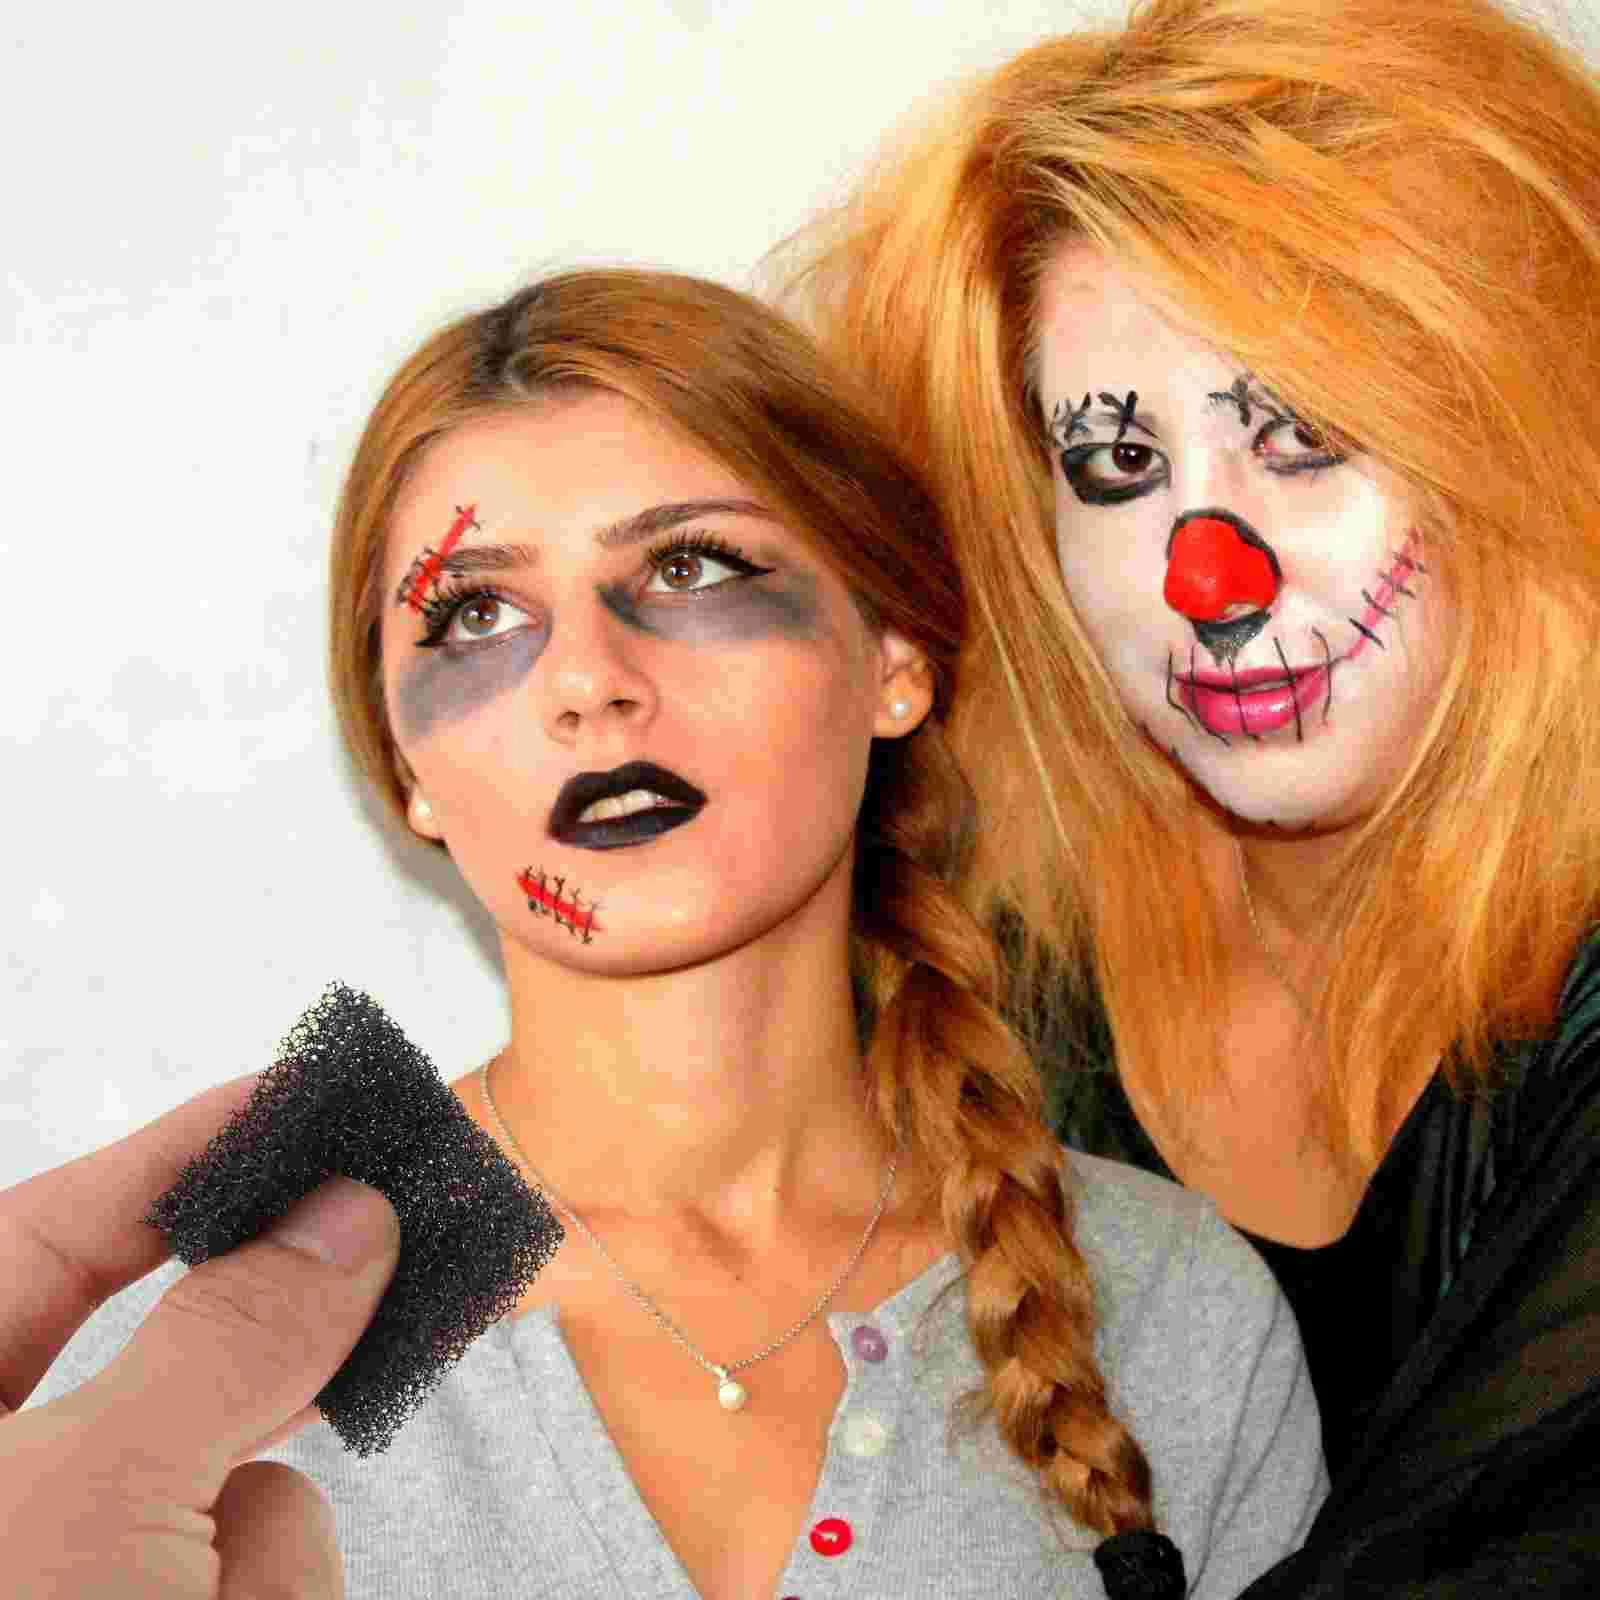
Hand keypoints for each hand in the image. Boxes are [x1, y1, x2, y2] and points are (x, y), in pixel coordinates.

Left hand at [1, 1074, 400, 1598]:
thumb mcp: (90, 1497)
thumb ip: (225, 1341)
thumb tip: (347, 1215)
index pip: (46, 1233)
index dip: (171, 1152)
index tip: (290, 1090)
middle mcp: (19, 1476)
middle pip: (179, 1345)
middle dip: (270, 1319)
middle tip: (383, 1217)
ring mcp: (104, 1562)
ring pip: (249, 1467)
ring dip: (258, 1535)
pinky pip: (274, 1556)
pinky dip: (275, 1599)